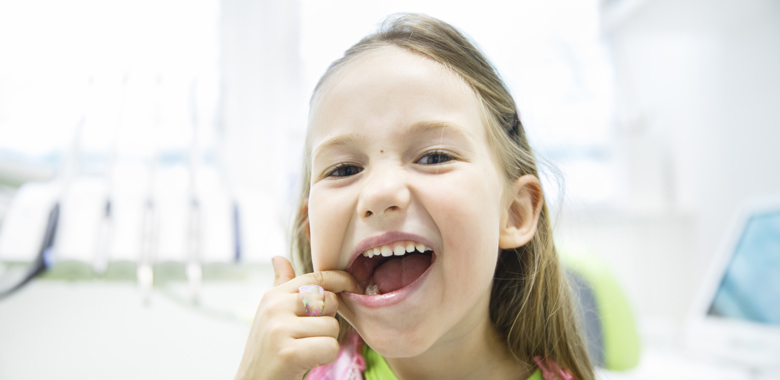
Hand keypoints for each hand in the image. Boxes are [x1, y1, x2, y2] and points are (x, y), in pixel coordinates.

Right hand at [234, 256, 358, 379]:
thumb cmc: (269, 350)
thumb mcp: (271, 315)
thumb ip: (281, 286)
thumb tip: (278, 258)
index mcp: (273, 295)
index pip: (316, 277)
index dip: (340, 279)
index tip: (353, 284)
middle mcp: (275, 307)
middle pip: (329, 301)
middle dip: (328, 320)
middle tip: (310, 337)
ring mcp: (280, 329)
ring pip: (332, 326)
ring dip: (326, 343)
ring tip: (306, 351)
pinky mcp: (289, 352)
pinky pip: (330, 347)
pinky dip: (325, 358)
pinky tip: (306, 362)